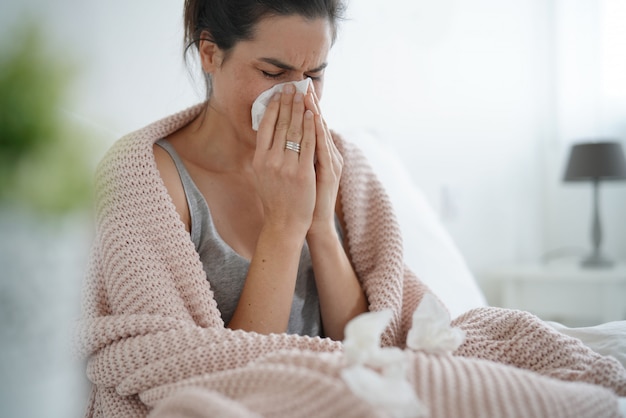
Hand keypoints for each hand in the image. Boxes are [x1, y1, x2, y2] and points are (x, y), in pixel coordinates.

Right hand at [254, 84, 317, 233]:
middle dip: (287, 103)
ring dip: (300, 110)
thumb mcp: (261, 175)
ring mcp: (287, 167)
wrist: (284, 223)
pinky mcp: (303, 173)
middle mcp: (270, 161)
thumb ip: (264, 155)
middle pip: (280, 125)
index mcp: (259, 159)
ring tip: (303, 95)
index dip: (273, 107)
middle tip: (292, 86)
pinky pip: (308, 145)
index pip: (265, 126)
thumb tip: (266, 132)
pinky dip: (311, 128)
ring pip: (295, 131)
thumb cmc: (275, 199)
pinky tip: (313, 115)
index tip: (279, 93)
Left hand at [304, 85, 342, 236]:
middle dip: (309, 104)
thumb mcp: (297, 172)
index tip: (298, 89)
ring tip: (307, 94)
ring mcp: (330, 163)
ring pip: (321, 132)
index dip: (306, 107)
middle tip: (302, 84)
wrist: (306, 222)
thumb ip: (295, 154)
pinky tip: (314, 118)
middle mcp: (329, 155)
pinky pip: (322, 147)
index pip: (313, 125)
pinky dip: (318, 131)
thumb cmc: (300, 199)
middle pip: (318, 124)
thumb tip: (282, 137)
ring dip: (314, 112)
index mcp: (322, 155)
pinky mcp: (328, 172)